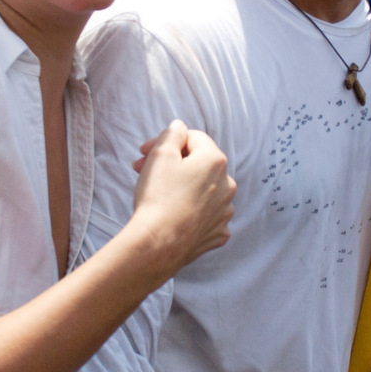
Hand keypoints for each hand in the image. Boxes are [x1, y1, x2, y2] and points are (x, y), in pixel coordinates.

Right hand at [130, 120, 235, 267]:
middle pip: (198, 165)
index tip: (144, 152)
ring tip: (159, 194)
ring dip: (184, 187)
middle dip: (173, 164)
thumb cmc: (158, 197)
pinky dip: (192, 212)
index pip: (192, 138)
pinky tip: (174, 214)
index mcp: (215, 161)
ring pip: (204, 190)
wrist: (158, 244)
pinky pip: (206, 215)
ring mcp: (225, 211)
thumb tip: (180, 127)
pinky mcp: (218, 233)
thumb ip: (172, 134)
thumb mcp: (160, 155)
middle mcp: (228, 185)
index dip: (166, 141)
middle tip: (143, 170)